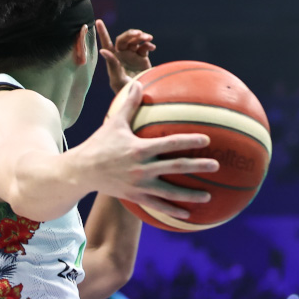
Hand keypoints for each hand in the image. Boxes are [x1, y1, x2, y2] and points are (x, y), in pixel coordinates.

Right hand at [70, 79, 216, 220]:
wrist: (82, 171)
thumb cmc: (100, 144)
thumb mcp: (114, 123)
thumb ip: (129, 105)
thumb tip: (137, 83)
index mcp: (139, 149)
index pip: (169, 143)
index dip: (188, 141)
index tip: (206, 139)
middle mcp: (141, 168)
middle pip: (175, 167)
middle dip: (197, 166)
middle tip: (216, 165)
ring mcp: (139, 185)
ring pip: (169, 192)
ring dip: (190, 195)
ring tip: (208, 195)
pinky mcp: (135, 197)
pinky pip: (157, 205)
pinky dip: (173, 211)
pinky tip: (188, 215)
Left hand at [97, 21, 154, 93]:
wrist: (140, 95)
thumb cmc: (124, 90)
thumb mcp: (117, 79)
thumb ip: (112, 64)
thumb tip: (103, 50)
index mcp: (113, 58)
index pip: (106, 43)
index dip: (102, 32)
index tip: (98, 21)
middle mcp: (121, 55)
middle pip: (124, 38)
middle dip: (130, 34)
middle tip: (138, 34)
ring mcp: (132, 55)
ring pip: (135, 40)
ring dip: (141, 37)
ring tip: (148, 38)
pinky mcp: (142, 58)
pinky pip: (144, 47)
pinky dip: (148, 45)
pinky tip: (151, 47)